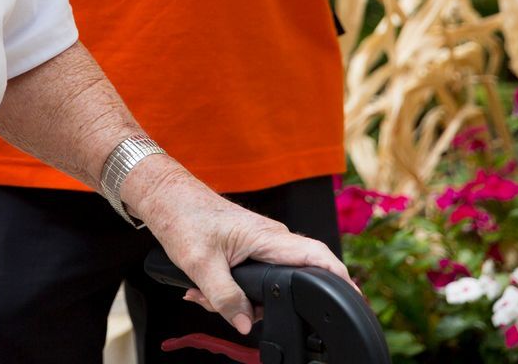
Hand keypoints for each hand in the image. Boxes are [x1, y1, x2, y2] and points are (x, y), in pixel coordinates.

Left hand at [123, 159, 352, 336]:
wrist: (164, 195)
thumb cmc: (182, 216)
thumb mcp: (200, 264)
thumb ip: (225, 298)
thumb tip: (246, 323)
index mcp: (268, 237)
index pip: (317, 257)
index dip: (339, 278)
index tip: (353, 298)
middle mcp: (271, 238)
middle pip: (289, 281)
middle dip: (260, 304)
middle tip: (227, 308)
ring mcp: (260, 243)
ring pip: (265, 283)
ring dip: (236, 298)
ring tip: (202, 294)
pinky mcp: (247, 247)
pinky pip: (250, 276)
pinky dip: (228, 288)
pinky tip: (202, 289)